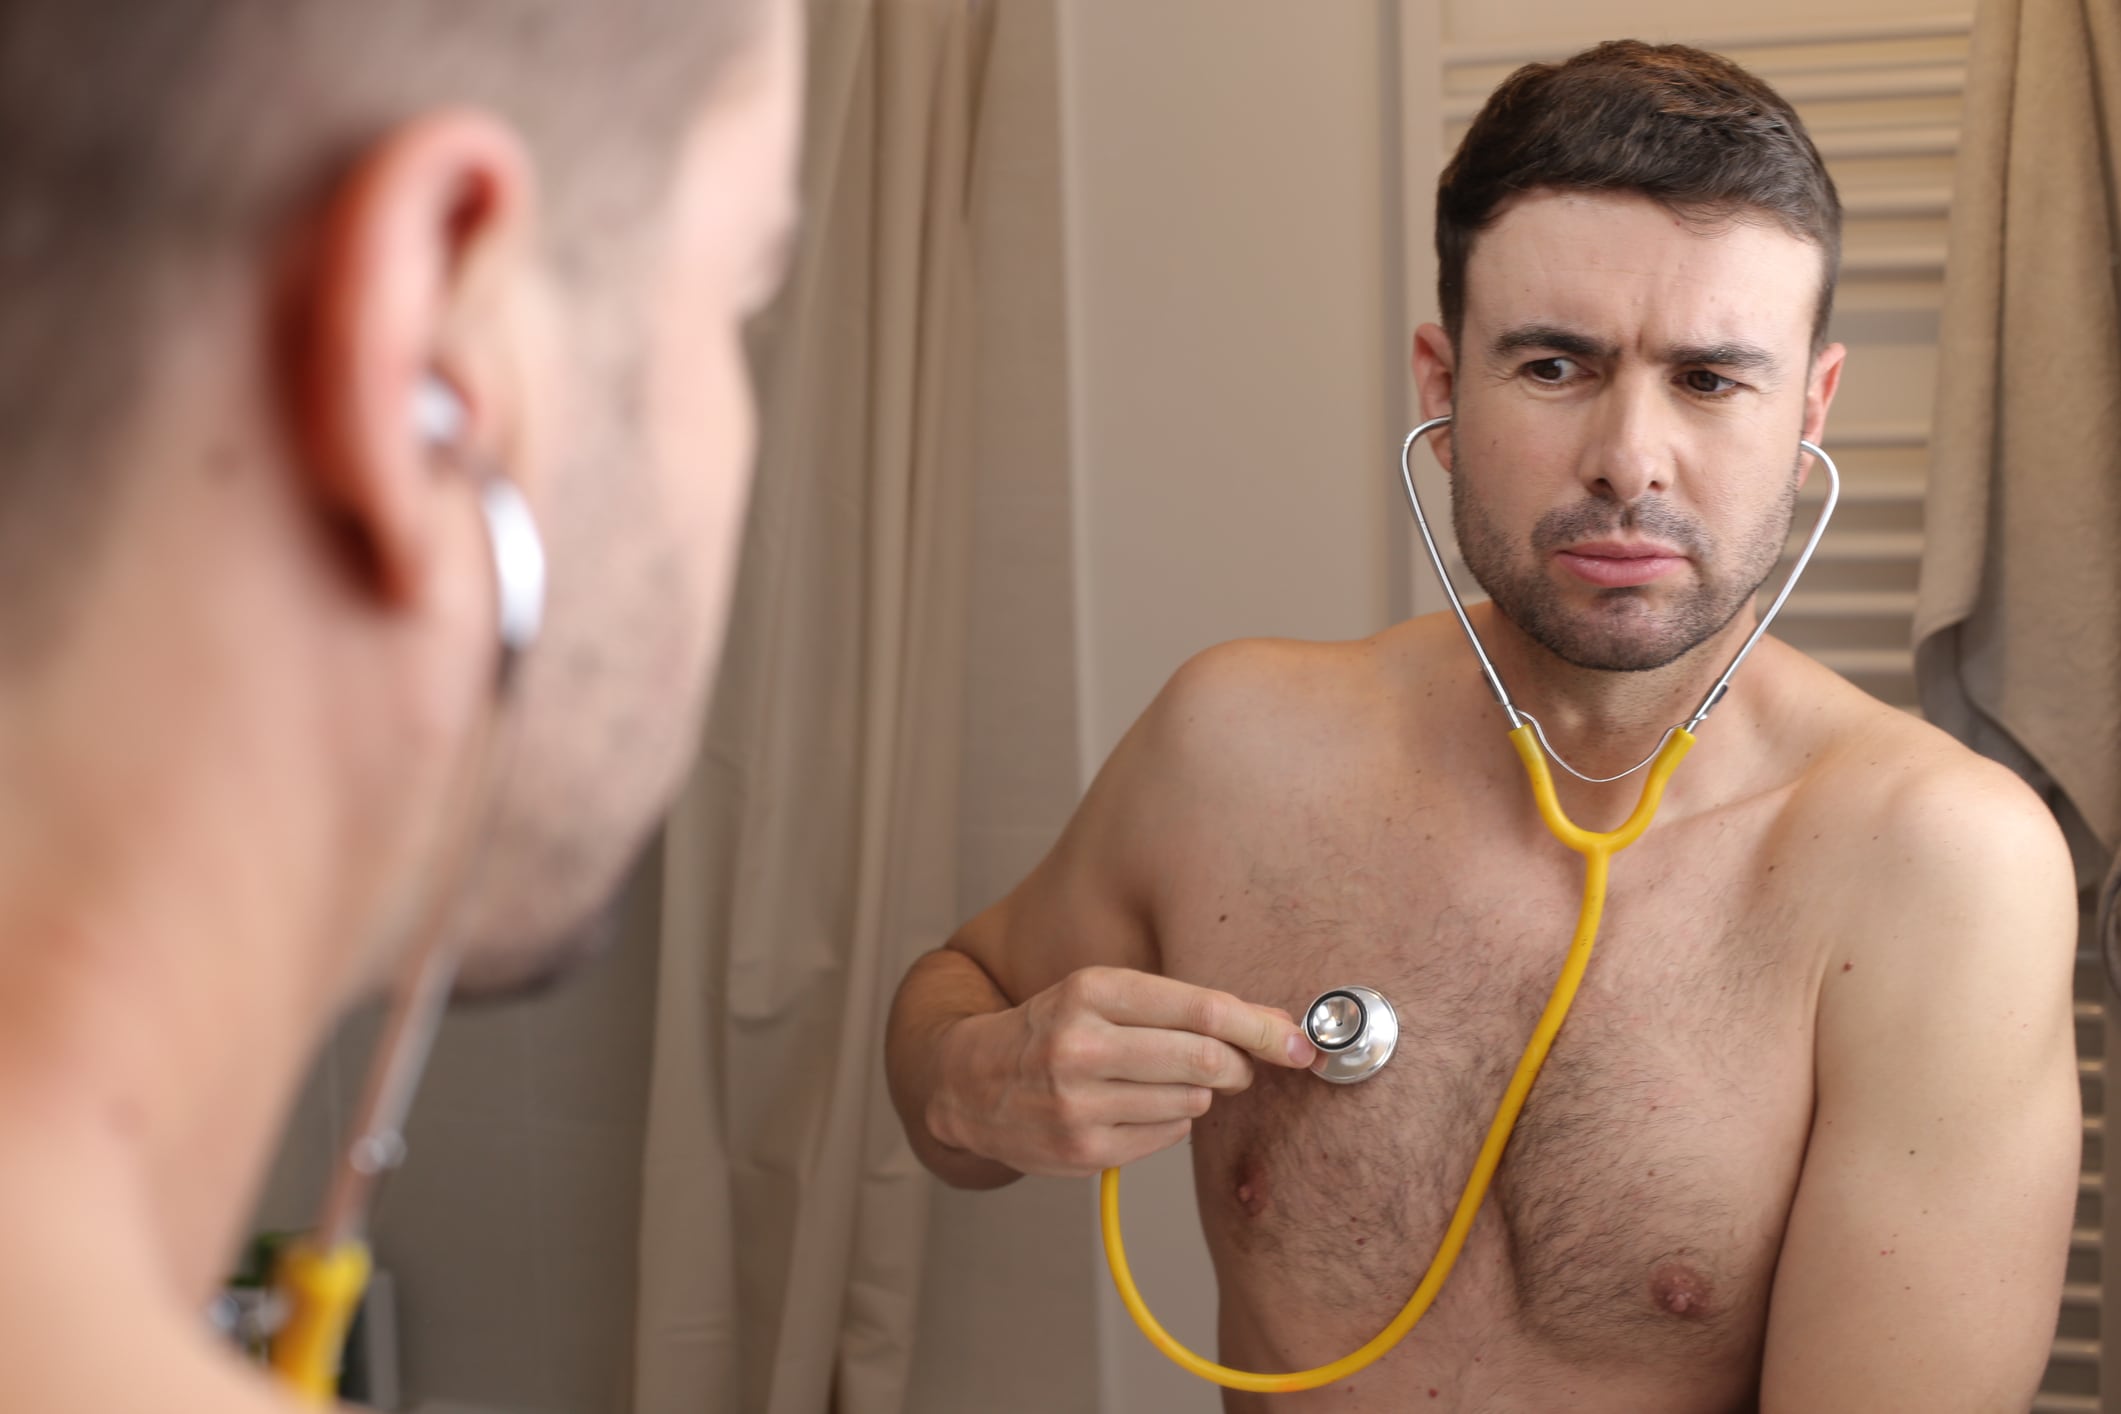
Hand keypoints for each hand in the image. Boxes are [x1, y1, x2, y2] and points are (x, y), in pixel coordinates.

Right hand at [928, 965, 1317, 1176]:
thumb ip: (1178, 1006)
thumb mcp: (1098, 994)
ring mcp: (1081, 1104)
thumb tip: (1272, 1029)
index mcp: (1092, 991)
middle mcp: (1082, 1045)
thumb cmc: (1050, 1029)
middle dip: (1240, 1066)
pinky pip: (1166, 1137)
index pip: (1204, 1010)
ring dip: (1197, 1093)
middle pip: (1207, 1060)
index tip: (1300, 1043)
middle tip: (1241, 1068)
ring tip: (1158, 1081)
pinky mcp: (1083, 1150)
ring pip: (1192, 1101)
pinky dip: (1167, 1122)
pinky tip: (1133, 1108)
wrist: (967, 1081)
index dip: (1263, 1028)